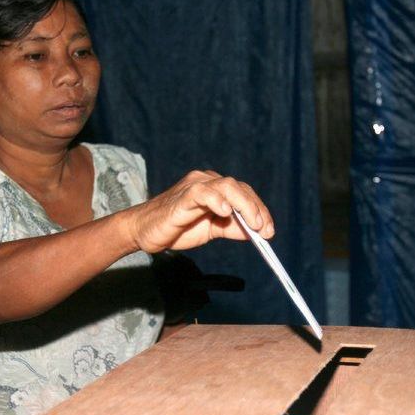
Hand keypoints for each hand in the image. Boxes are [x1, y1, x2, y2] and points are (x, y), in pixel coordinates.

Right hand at [128, 170, 274, 252]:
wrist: (144, 232)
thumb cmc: (177, 228)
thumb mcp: (212, 230)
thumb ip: (233, 228)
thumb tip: (259, 232)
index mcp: (214, 188)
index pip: (244, 193)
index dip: (259, 210)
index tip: (269, 231)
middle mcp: (206, 182)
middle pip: (238, 187)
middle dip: (255, 208)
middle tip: (264, 229)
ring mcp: (193, 187)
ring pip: (226, 186)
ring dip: (243, 205)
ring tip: (253, 223)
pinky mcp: (181, 197)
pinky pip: (202, 193)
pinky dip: (216, 200)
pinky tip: (225, 212)